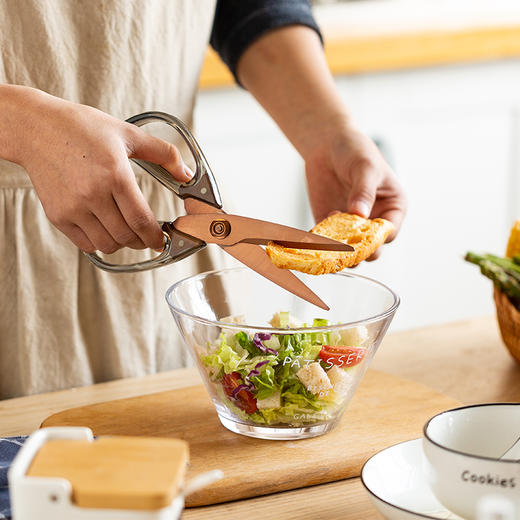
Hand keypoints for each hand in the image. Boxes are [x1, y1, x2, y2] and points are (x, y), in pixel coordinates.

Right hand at [12, 88, 190, 252]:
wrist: (35, 129)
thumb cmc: (82, 128)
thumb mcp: (128, 133)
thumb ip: (163, 154)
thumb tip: (187, 174)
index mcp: (115, 175)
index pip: (141, 222)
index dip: (156, 237)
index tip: (162, 240)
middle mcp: (93, 195)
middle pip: (127, 237)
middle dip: (143, 241)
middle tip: (148, 236)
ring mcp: (73, 208)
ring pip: (107, 245)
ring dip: (123, 243)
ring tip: (127, 230)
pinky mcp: (58, 216)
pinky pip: (86, 245)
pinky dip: (100, 242)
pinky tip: (105, 228)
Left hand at [304, 120, 406, 258]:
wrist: (328, 146)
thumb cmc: (355, 152)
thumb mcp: (365, 167)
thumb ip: (364, 191)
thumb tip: (360, 214)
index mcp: (392, 208)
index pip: (390, 232)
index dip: (379, 239)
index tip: (364, 238)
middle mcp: (374, 221)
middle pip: (371, 248)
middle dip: (359, 251)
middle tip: (345, 247)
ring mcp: (352, 226)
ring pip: (349, 251)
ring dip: (339, 251)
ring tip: (328, 242)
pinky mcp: (330, 227)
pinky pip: (327, 242)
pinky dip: (321, 244)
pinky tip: (315, 236)